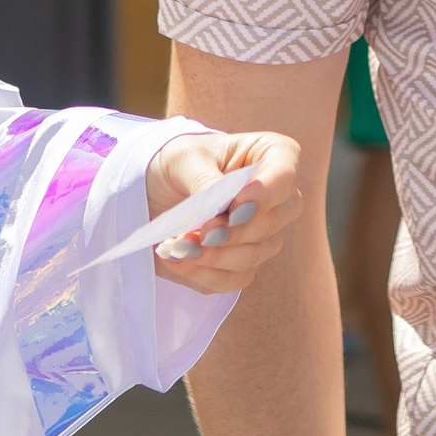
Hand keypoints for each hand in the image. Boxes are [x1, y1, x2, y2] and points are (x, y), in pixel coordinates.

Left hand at [146, 128, 305, 295]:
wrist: (151, 189)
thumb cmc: (176, 162)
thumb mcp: (184, 159)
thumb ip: (205, 182)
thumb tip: (219, 213)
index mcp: (271, 156)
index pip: (284, 176)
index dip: (264, 195)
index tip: (233, 211)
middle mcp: (275, 197)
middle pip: (274, 220)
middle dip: (236, 232)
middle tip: (201, 233)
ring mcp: (262, 232)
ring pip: (256, 254)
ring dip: (216, 256)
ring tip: (179, 247)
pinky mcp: (241, 261)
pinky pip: (236, 279)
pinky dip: (205, 274)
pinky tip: (178, 260)